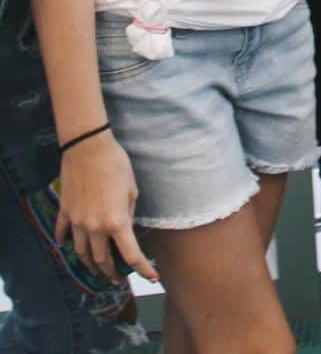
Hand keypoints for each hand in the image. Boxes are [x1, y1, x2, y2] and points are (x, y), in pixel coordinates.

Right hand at [57, 132, 158, 282]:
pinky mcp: (65, 212)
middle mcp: (95, 227)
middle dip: (110, 272)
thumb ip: (127, 213)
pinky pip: (62, 234)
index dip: (142, 269)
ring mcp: (77, 222)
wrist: (88, 148)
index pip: (130, 255)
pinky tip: (67, 247)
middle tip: (117, 278)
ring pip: (81, 252)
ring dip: (89, 263)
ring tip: (96, 268)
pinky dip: (65, 243)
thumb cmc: (116, 164)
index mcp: (116, 222)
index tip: (151, 278)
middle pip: (101, 260)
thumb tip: (124, 227)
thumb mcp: (131, 189)